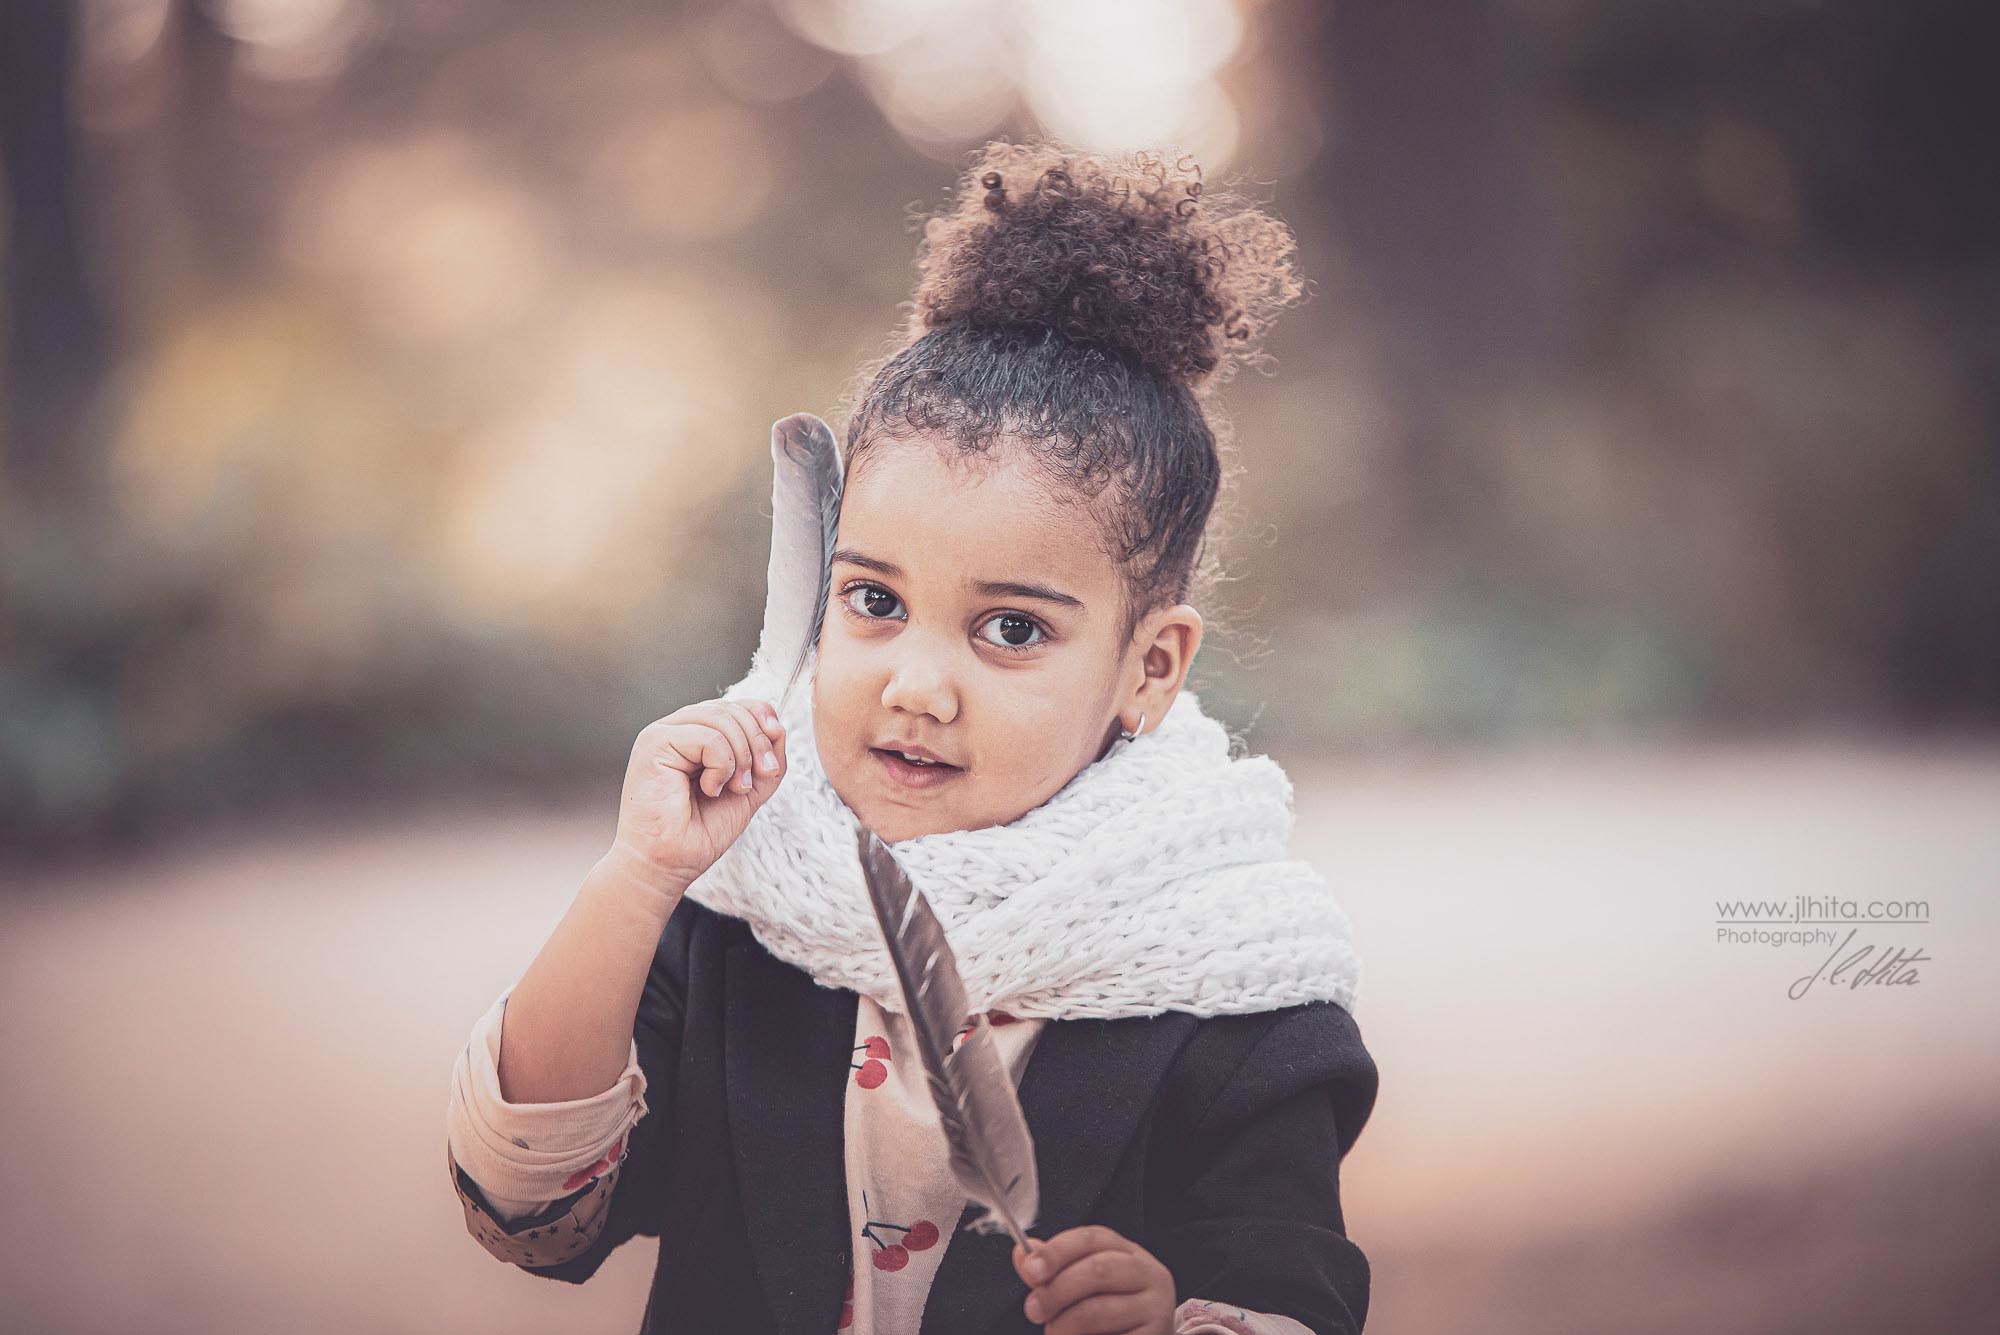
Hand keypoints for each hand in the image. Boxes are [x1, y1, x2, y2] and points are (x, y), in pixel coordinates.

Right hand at [604, 697, 787, 902]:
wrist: (667, 864)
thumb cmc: (699, 832)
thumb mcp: (749, 790)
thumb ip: (766, 759)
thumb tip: (778, 726)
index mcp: (695, 734)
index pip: (736, 706)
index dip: (762, 722)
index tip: (772, 762)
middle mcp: (677, 728)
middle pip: (732, 709)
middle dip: (757, 744)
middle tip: (753, 783)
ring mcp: (663, 733)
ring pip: (722, 718)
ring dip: (741, 757)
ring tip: (734, 789)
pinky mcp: (655, 743)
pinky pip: (708, 737)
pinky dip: (721, 765)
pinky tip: (710, 789)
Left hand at [1012, 1226, 1174, 1334]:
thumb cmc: (1112, 1316)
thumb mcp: (1086, 1285)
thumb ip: (1055, 1269)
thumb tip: (1023, 1254)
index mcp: (1130, 1253)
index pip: (1092, 1238)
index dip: (1057, 1250)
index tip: (1031, 1269)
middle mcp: (1149, 1274)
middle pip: (1097, 1270)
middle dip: (1057, 1290)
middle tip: (1033, 1308)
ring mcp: (1156, 1308)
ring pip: (1098, 1310)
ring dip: (1065, 1324)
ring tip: (1054, 1332)